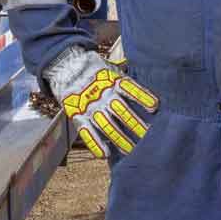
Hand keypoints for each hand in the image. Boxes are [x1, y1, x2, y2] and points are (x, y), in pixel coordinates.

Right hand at [44, 47, 158, 158]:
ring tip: (131, 150)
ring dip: (120, 139)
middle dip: (135, 125)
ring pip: (107, 126)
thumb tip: (147, 75)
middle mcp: (103, 94)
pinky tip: (105, 154)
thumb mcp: (111, 67)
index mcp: (113, 81)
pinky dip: (96, 144)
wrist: (66, 65)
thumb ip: (126, 75)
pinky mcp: (78, 115)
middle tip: (148, 136)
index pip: (130, 89)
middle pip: (122, 112)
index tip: (154, 107)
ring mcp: (91, 106)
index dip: (142, 98)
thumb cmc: (94, 68)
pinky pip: (87, 132)